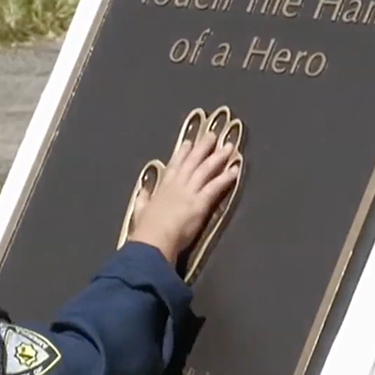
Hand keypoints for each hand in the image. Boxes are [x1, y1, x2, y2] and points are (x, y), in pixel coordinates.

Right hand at [127, 129, 240, 265]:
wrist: (152, 239)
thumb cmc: (145, 228)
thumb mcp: (139, 209)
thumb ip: (143, 198)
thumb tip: (143, 190)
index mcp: (163, 187)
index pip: (175, 165)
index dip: (182, 153)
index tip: (189, 142)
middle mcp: (177, 185)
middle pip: (193, 162)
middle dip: (203, 147)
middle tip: (213, 135)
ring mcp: (189, 192)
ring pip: (206, 170)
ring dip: (218, 157)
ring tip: (229, 147)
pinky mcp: (199, 203)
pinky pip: (215, 187)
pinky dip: (225, 178)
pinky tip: (235, 170)